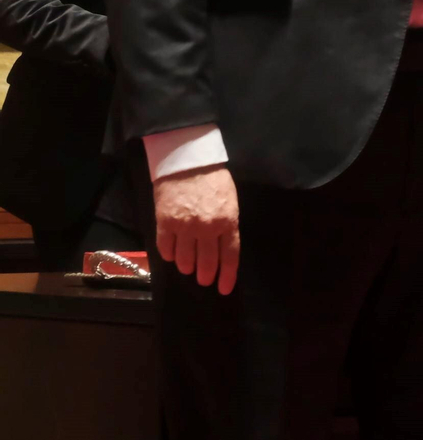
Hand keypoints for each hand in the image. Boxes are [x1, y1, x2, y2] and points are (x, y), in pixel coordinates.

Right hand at [152, 165, 240, 294]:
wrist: (187, 160)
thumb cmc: (213, 179)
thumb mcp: (230, 201)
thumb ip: (227, 225)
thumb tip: (222, 248)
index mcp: (228, 221)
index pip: (230, 255)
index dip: (228, 275)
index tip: (224, 288)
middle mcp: (207, 228)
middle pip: (206, 262)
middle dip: (205, 275)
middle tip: (204, 280)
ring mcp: (184, 226)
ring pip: (184, 259)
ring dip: (187, 266)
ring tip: (188, 267)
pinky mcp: (164, 223)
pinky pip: (165, 248)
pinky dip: (169, 255)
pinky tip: (172, 255)